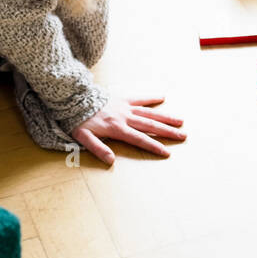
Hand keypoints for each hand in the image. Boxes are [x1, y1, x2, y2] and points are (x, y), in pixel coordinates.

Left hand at [70, 95, 184, 165]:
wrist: (73, 98)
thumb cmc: (78, 120)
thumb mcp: (83, 137)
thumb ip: (97, 148)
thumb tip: (111, 161)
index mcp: (117, 128)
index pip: (139, 139)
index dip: (154, 146)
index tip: (167, 153)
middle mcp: (125, 117)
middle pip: (150, 125)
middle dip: (167, 132)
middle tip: (183, 136)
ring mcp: (125, 106)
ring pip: (149, 112)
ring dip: (165, 117)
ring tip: (180, 121)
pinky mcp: (122, 97)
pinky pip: (139, 97)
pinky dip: (150, 97)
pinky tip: (162, 96)